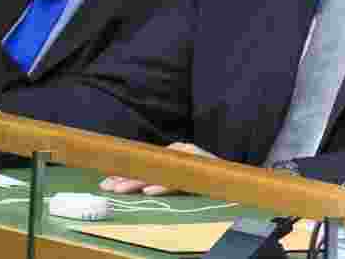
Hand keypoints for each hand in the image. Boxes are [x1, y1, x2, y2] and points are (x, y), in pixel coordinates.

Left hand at [99, 142, 217, 194]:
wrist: (238, 178)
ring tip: (120, 189)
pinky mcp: (200, 171)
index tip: (106, 182)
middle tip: (107, 186)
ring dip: (138, 182)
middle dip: (126, 177)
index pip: (146, 163)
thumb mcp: (183, 175)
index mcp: (175, 154)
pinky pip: (179, 180)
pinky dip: (164, 186)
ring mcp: (191, 160)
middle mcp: (181, 153)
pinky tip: (149, 192)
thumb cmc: (209, 178)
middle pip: (149, 166)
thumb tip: (138, 186)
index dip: (126, 172)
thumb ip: (165, 176)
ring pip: (160, 172)